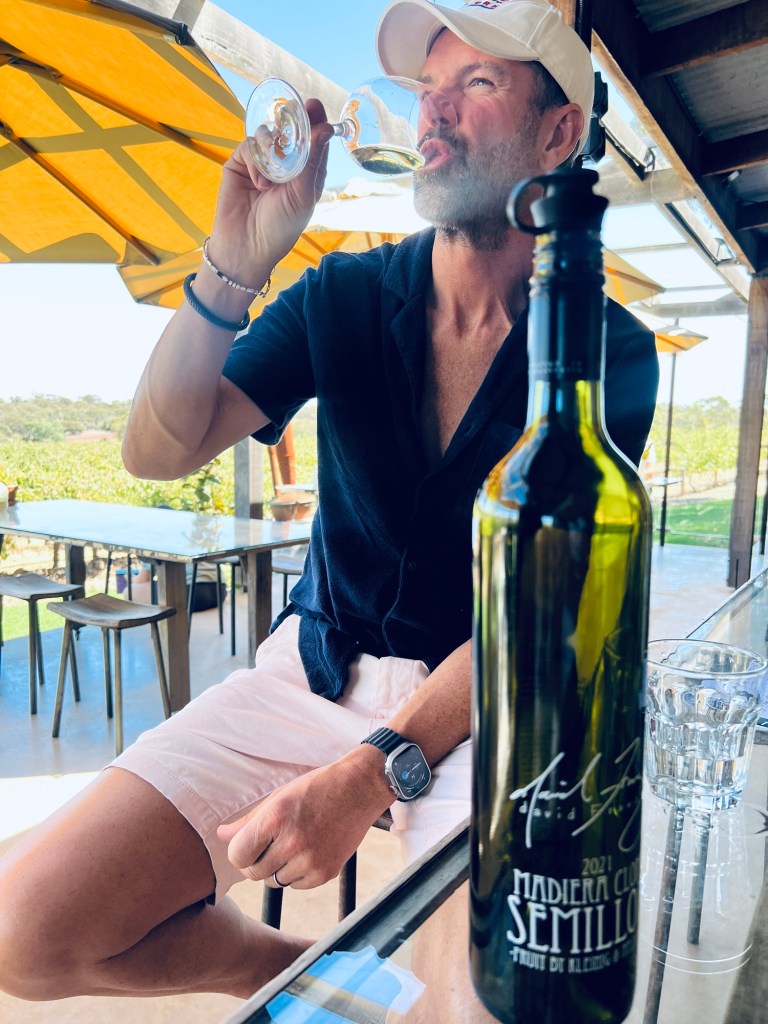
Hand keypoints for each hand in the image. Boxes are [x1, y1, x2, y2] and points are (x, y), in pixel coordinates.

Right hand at [206, 99, 333, 289]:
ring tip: (272, 176)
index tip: (315, 106)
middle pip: (291, 132)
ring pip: (269, 135)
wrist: (246, 245)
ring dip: (271, 148)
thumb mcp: (302, 195)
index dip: (315, 122)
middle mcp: (286, 165)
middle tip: (296, 110)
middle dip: (293, 121)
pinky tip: (259, 183)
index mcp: (308, 173)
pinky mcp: (242, 163)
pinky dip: (255, 160)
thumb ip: (312, 161)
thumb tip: (326, 128)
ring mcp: (263, 162)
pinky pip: (250, 145)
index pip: (314, 141)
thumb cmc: (280, 227)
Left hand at [216, 751, 391, 889]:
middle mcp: (292, 841)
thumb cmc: (316, 788)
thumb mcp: (279, 796)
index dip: (239, 853)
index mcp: (276, 817)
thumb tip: (220, 835)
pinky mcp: (326, 872)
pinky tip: (307, 852)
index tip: (248, 846)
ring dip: (276, 869)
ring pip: (274, 881)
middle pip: (254, 873)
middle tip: (269, 846)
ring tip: (291, 845)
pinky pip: (296, 885)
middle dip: (256, 862)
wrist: (360, 788)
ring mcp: (311, 860)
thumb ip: (248, 820)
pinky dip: (296, 874)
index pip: (238, 856)